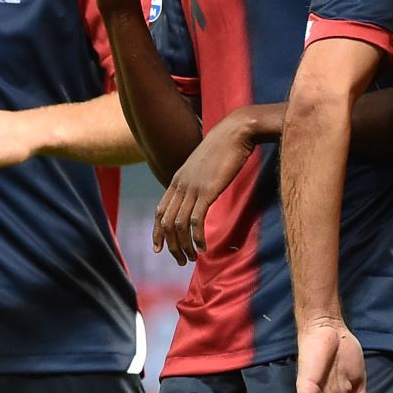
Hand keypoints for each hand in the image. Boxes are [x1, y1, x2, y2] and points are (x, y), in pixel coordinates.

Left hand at [152, 114, 255, 265]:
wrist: (235, 132)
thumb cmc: (224, 148)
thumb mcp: (204, 166)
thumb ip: (197, 180)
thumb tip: (201, 194)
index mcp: (177, 179)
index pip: (159, 211)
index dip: (157, 232)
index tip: (159, 249)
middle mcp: (180, 185)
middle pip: (166, 222)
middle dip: (171, 245)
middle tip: (181, 261)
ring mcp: (192, 188)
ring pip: (178, 224)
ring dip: (184, 245)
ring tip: (191, 258)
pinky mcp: (207, 191)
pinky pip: (196, 220)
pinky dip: (197, 237)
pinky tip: (203, 247)